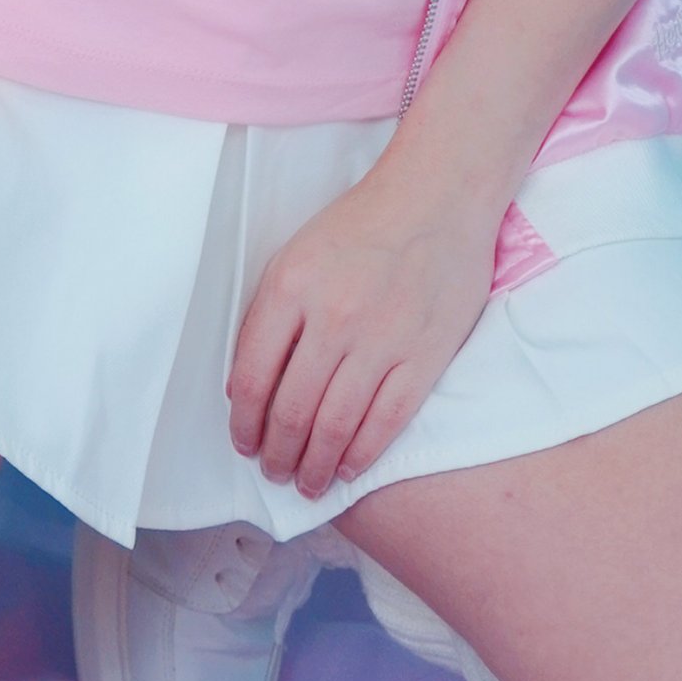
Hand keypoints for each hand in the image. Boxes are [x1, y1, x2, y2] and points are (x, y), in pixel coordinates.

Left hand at [226, 157, 501, 501]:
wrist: (438, 197)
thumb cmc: (361, 225)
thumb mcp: (295, 255)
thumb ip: (268, 317)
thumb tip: (245, 387)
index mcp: (290, 288)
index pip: (252, 377)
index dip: (243, 422)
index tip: (244, 443)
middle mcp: (333, 317)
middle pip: (292, 411)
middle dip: (277, 454)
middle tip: (274, 473)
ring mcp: (382, 339)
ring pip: (335, 425)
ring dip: (315, 465)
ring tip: (307, 484)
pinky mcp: (425, 354)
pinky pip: (386, 420)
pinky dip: (362, 453)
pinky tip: (348, 468)